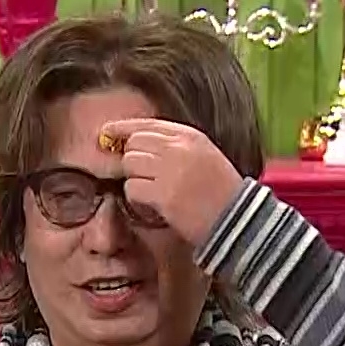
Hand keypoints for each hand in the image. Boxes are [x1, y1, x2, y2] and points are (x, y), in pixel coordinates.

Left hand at [102, 118, 246, 244]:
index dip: (124, 128)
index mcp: (191, 136)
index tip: (107, 132)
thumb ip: (175, 147)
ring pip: (130, 164)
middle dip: (131, 159)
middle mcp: (180, 148)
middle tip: (142, 178)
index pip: (148, 124)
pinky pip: (132, 188)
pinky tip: (151, 206)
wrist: (237, 220)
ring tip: (152, 194)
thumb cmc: (220, 193)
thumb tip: (135, 144)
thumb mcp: (204, 157)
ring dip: (135, 180)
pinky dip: (136, 199)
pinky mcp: (164, 195)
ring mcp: (172, 171)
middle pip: (135, 143)